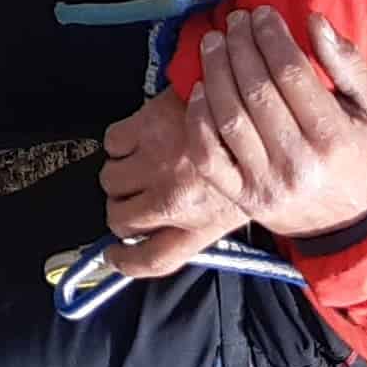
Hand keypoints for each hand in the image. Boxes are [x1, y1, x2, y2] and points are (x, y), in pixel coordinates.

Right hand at [90, 82, 256, 281]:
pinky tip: (141, 137)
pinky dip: (120, 142)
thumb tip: (158, 231)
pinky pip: (111, 144)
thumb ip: (198, 225)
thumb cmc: (248, 151)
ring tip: (141, 164)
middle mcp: (175, 201)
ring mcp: (159, 165)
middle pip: (121, 220)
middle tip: (134, 198)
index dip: (125, 261)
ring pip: (110, 181)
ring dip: (120, 175)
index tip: (113, 254)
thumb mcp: (235, 205)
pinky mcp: (147, 129)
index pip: (150, 260)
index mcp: (200, 225)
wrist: (256, 105)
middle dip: (122, 211)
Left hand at [185, 9, 366, 239]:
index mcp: (334, 138)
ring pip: (228, 118)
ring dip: (215, 72)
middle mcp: (298, 164)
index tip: (262, 14)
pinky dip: (198, 119)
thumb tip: (314, 21)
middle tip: (234, 21)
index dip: (271, 36)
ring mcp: (266, 184)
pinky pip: (209, 155)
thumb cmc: (364, 155)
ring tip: (214, 44)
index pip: (291, 73)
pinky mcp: (243, 198)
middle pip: (256, 91)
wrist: (357, 223)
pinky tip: (200, 88)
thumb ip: (349, 64)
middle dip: (240, 46)